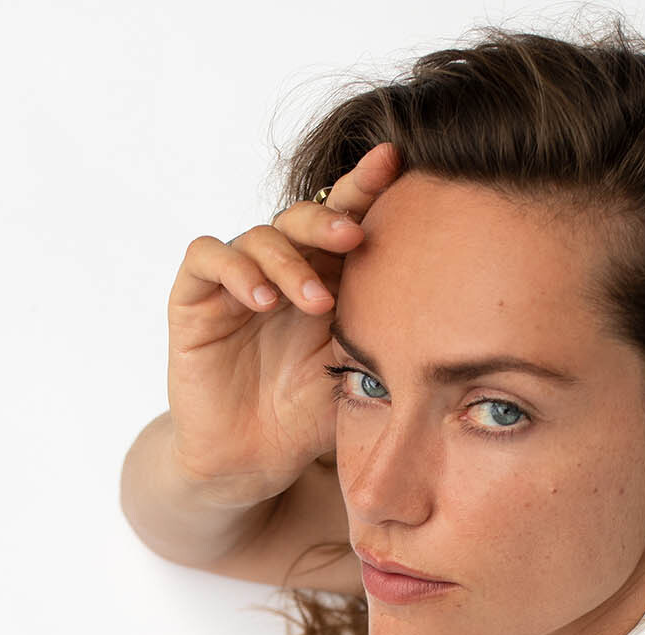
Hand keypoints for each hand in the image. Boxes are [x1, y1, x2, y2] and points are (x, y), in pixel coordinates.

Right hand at [164, 140, 399, 507]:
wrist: (256, 461)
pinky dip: (236, 270)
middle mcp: (280, 267)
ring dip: (290, 263)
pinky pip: (207, 258)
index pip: (344, 217)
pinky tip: (262, 300)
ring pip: (259, 236)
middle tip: (355, 237)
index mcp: (325, 273)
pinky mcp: (194, 300)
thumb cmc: (311, 413)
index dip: (366, 185)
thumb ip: (384, 323)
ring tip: (316, 303)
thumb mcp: (357, 365)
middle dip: (330, 219)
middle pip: (303, 215)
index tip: (396, 163)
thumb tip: (450, 290)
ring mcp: (236, 281)